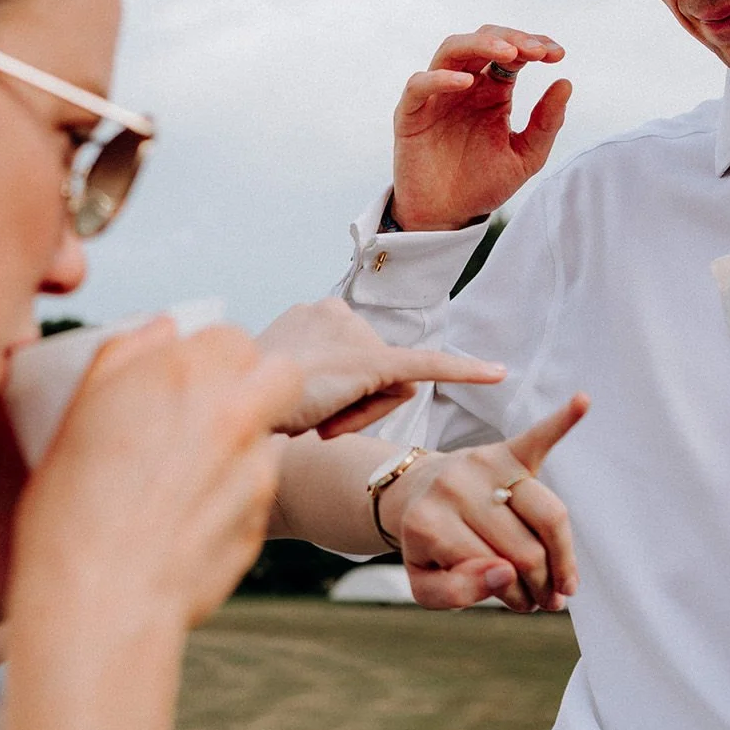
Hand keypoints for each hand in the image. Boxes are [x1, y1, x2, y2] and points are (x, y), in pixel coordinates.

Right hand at [13, 319, 303, 628]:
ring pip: (271, 433)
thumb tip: (164, 328)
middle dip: (255, 386)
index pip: (229, 336)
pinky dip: (236, 494)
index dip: (208, 359)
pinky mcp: (263, 517)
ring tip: (190, 477)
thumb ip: (125, 355)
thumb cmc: (69, 511)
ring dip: (245, 442)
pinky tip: (189, 519)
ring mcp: (255, 467)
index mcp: (180, 373)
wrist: (99, 601)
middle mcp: (230, 411)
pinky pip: (260, 489)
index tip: (186, 383)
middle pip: (280, 373)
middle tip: (215, 413)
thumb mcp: (76, 415)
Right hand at [255, 298, 506, 436]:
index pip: (350, 356)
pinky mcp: (374, 361)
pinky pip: (428, 366)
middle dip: (355, 404)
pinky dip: (465, 370)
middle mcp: (335, 310)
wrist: (232, 406)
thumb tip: (337, 400)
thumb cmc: (249, 405)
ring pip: (387, 385)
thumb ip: (311, 380)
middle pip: (374, 369)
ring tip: (319, 416)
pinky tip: (498, 373)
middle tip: (314, 419)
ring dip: (361, 412)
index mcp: (311, 312)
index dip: (338, 394)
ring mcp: (354, 333)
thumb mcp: (278, 383)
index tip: (316, 396)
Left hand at [379, 394, 588, 611]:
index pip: (496, 572)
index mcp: (427, 525)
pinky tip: (582, 402)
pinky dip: (562, 420)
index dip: (514, 596)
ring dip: (563, 558)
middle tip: (541, 600)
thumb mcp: (425, 583)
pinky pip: (539, 437)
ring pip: (550, 517)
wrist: (417, 494)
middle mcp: (453, 489)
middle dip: (540, 585)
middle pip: (526, 550)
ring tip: (563, 584)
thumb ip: (456, 593)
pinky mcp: (505, 450)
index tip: (520, 603)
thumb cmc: (430, 545)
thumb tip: (502, 574)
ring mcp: (481, 465)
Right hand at [390, 26, 570, 230]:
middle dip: (512, 38)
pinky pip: (419, 85)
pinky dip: (440, 78)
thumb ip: (546, 123)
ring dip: (480, 44)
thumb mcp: (525, 157)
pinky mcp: (411, 114)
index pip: (512, 53)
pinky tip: (466, 83)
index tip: (557, 54)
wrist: (447, 217)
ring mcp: (437, 96)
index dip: (534, 46)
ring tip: (509, 54)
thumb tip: (565, 83)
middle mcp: (465, 86)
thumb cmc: (483, 184)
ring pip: (451, 50)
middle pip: (482, 40)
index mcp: (493, 91)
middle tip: (537, 51)